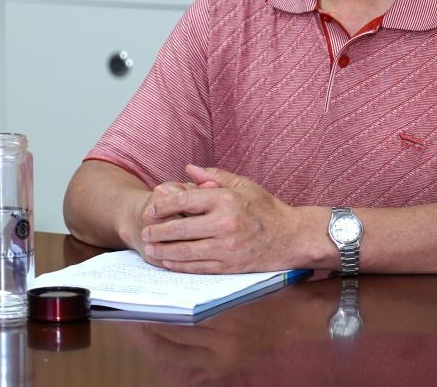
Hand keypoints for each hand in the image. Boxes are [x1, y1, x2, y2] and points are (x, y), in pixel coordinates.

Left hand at [139, 164, 318, 272]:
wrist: (291, 238)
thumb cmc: (265, 208)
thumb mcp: (243, 185)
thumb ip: (214, 176)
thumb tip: (188, 169)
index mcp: (226, 200)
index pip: (185, 201)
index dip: (164, 205)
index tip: (151, 209)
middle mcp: (225, 224)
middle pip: (181, 228)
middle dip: (159, 232)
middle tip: (145, 233)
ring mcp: (227, 247)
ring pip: (186, 251)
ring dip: (164, 252)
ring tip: (151, 249)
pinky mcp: (229, 266)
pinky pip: (198, 267)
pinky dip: (180, 266)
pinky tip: (169, 262)